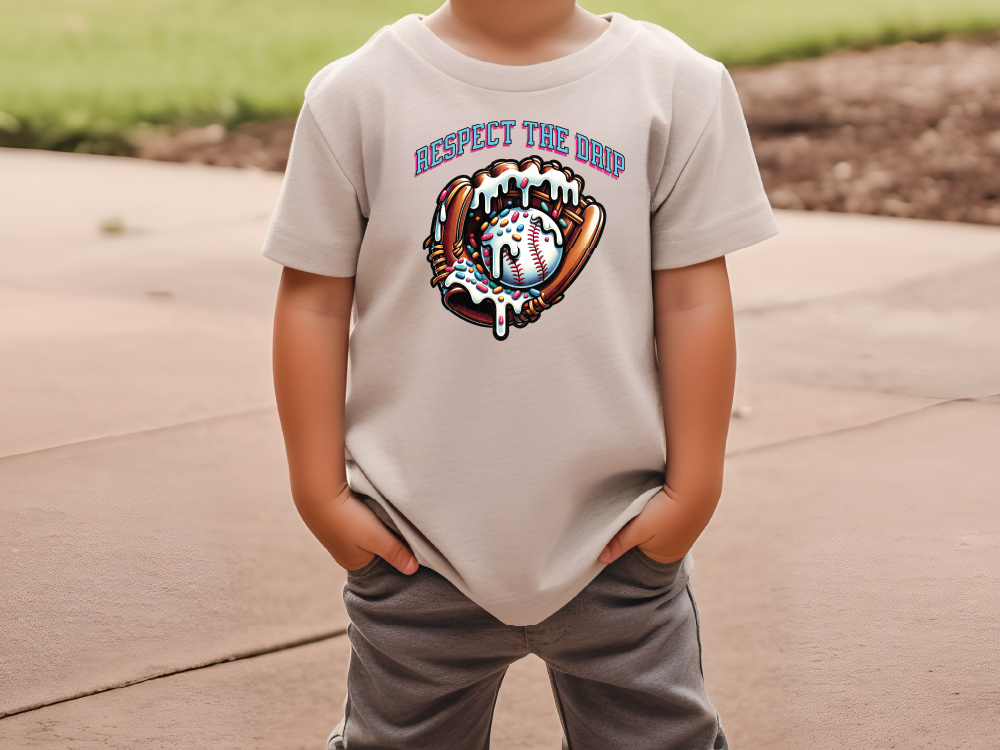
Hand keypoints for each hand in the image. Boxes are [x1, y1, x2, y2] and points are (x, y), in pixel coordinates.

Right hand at [298, 485, 418, 574]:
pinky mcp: (340, 518)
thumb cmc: (347, 519)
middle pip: (377, 549)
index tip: (411, 544)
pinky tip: (374, 508)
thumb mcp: (377, 538)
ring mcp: (342, 536)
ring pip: (370, 534)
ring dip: (379, 526)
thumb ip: (396, 553)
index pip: (383, 565)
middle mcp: (346, 553)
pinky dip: (369, 516)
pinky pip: (361, 521)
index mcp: (355, 563)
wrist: (317, 493)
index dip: (396, 555)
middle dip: (388, 540)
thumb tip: (413, 570)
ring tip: (387, 516)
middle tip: (402, 528)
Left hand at [598, 489, 698, 564]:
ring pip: (657, 529)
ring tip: (644, 509)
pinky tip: (656, 504)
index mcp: (664, 557)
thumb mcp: (639, 529)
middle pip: (647, 543)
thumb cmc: (666, 512)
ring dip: (648, 520)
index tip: (620, 529)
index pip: (637, 554)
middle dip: (638, 531)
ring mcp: (683, 533)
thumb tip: (600, 560)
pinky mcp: (687, 516)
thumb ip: (619, 543)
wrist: (696, 488)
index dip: (627, 542)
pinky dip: (659, 512)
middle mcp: (676, 549)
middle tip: (631, 517)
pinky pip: (667, 518)